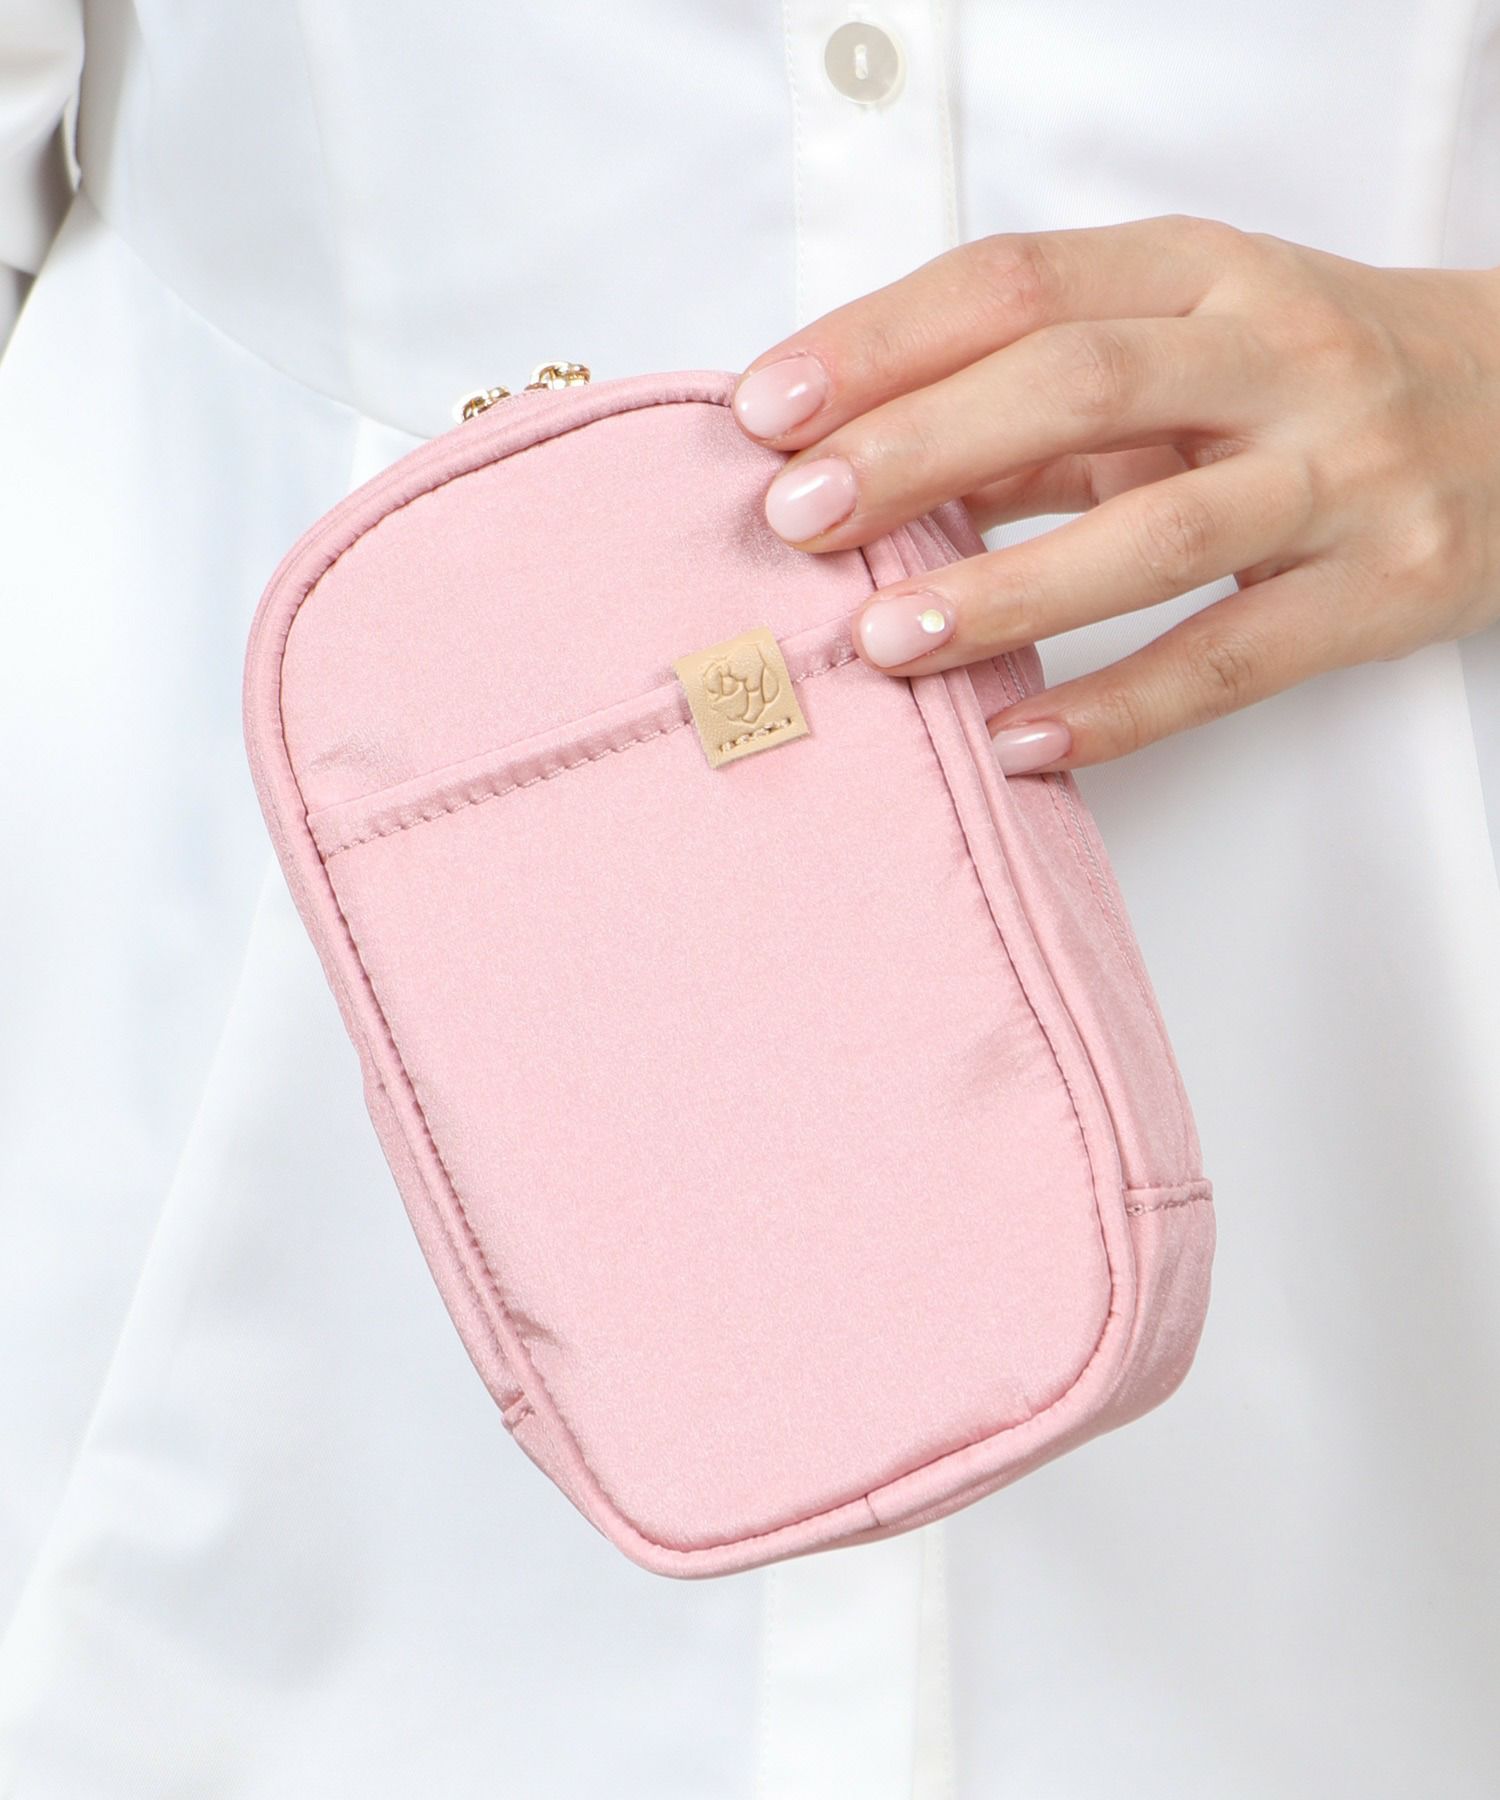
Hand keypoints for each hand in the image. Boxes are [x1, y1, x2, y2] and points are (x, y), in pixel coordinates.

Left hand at [731, 215, 1499, 770]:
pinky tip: (1017, 742)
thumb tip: (874, 462)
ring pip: (1157, 532)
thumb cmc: (1320, 374)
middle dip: (918, 450)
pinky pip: (1232, 661)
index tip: (770, 409)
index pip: (1020, 281)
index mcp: (1209, 269)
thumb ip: (1045, 398)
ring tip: (886, 640)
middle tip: (799, 518)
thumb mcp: (1191, 338)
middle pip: (1076, 386)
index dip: (883, 341)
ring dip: (1007, 591)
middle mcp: (1280, 355)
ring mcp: (1341, 475)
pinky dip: (1116, 711)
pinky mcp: (1383, 591)